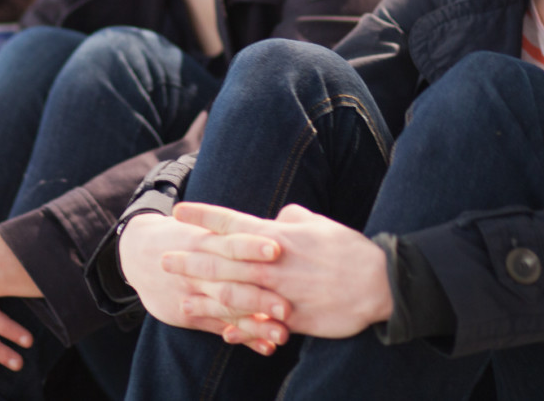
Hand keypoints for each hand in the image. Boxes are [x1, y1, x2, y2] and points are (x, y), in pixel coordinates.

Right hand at [118, 212, 285, 356]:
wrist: (135, 252)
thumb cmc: (181, 235)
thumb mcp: (200, 224)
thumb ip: (236, 229)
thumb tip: (287, 221)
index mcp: (203, 240)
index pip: (228, 242)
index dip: (250, 245)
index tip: (276, 249)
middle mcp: (198, 268)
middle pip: (229, 281)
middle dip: (259, 296)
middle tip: (288, 307)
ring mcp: (193, 293)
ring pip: (226, 309)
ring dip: (255, 324)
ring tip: (283, 335)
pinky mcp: (189, 315)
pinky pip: (219, 327)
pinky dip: (244, 337)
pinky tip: (266, 347)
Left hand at [164, 203, 392, 343]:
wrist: (378, 283)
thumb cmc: (348, 249)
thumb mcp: (318, 224)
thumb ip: (292, 218)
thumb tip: (278, 216)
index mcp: (277, 235)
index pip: (232, 222)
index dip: (203, 216)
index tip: (179, 211)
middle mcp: (272, 263)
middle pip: (222, 259)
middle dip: (191, 259)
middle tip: (164, 259)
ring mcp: (280, 291)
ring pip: (233, 294)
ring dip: (204, 297)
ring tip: (181, 299)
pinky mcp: (292, 317)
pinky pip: (259, 324)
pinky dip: (240, 329)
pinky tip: (222, 332)